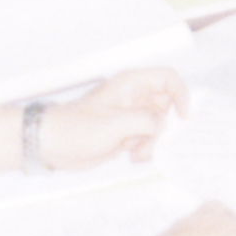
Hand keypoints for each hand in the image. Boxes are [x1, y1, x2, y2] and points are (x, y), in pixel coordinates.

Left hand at [52, 69, 186, 169]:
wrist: (52, 144)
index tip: (183, 119)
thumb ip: (146, 121)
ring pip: (159, 126)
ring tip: (135, 153)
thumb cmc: (78, 128)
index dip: (181, 95)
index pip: (168, 79)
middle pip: (167, 106)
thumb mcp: (115, 124)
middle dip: (164, 127)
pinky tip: (130, 156)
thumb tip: (162, 126)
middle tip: (150, 142)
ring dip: (153, 142)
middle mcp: (134, 97)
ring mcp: (130, 115)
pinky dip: (145, 149)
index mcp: (131, 84)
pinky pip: (148, 138)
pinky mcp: (126, 133)